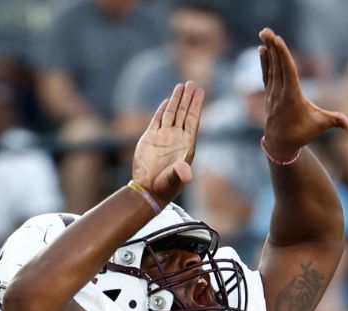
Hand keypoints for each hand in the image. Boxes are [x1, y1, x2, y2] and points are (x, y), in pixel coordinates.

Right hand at [131, 81, 202, 203]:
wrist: (148, 190)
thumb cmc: (164, 187)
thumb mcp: (173, 180)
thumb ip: (179, 174)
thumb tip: (187, 173)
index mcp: (186, 145)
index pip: (192, 120)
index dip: (196, 105)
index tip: (199, 91)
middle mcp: (176, 138)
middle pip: (184, 113)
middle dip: (188, 98)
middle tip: (193, 83)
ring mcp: (163, 137)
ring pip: (171, 114)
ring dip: (176, 100)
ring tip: (182, 86)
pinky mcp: (150, 138)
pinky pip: (158, 120)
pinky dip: (162, 110)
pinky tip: (167, 101)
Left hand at [257, 28, 347, 162]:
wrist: (280, 144)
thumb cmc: (302, 133)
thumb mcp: (320, 126)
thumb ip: (337, 122)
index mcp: (292, 97)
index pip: (288, 72)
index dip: (282, 55)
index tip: (278, 40)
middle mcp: (280, 92)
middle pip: (277, 65)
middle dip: (272, 47)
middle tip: (266, 30)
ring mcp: (272, 92)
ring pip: (270, 67)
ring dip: (268, 50)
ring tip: (264, 33)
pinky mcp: (269, 93)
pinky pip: (266, 73)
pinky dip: (265, 61)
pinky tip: (262, 49)